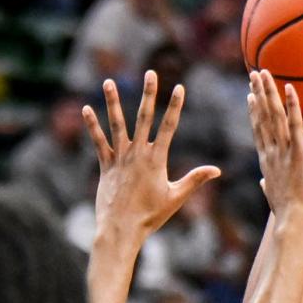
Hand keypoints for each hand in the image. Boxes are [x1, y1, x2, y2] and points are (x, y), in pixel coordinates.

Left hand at [82, 73, 218, 249]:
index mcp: (156, 160)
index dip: (175, 106)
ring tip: (108, 82)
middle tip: (151, 73)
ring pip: (117, 124)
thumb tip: (216, 170)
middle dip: (149, 94)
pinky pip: (98, 142)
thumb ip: (195, 180)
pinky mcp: (106, 165)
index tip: (179, 87)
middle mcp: (138, 154)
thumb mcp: (175, 198)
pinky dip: (92, 126)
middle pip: (144, 117)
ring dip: (113, 102)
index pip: (169, 127)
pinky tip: (86, 109)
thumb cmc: (150, 216)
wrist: (122, 229)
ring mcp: (120, 158)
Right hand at [248, 69, 302, 218]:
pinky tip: (289, 87)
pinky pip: (295, 125)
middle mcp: (271, 152)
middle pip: (263, 117)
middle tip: (254, 74)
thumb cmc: (285, 213)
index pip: (258, 131)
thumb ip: (267, 185)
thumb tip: (261, 184)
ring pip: (274, 116)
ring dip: (269, 93)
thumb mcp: (273, 196)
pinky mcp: (297, 152)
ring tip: (263, 72)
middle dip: (258, 94)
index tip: (250, 96)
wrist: (293, 220)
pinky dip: (292, 106)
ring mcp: (283, 151)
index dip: (254, 112)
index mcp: (267, 161)